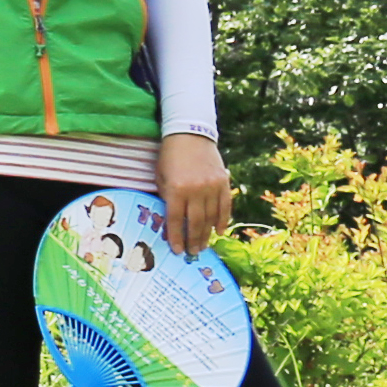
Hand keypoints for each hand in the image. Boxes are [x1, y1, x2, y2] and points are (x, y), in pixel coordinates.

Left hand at [157, 131, 232, 255]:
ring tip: (203, 245)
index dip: (176, 237)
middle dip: (193, 239)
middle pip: (195, 222)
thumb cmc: (170, 156)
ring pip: (211, 217)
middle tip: (192, 252)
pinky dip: (222, 220)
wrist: (190, 134)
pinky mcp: (224, 183)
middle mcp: (196, 190)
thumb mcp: (161, 176)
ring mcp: (212, 187)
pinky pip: (225, 207)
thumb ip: (166, 197)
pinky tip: (218, 231)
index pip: (176, 219)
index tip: (177, 250)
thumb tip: (171, 220)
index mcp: (176, 189)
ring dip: (207, 233)